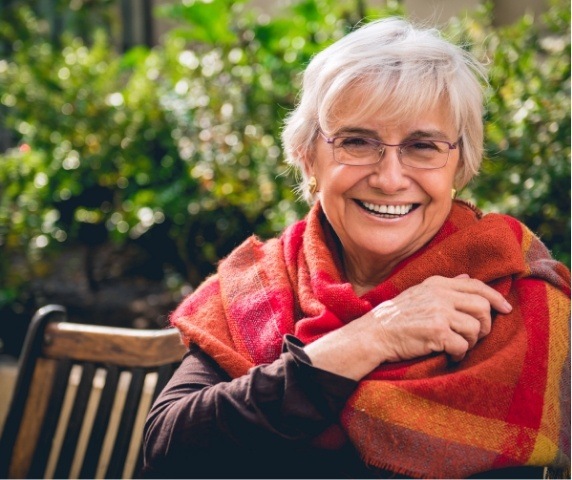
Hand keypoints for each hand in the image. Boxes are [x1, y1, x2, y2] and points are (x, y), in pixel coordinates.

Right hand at [371, 275, 511, 362]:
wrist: (374, 334)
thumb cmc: (395, 318)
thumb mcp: (418, 293)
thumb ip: (445, 286)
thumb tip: (467, 277)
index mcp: (436, 283)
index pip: (477, 286)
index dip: (496, 298)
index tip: (506, 309)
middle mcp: (440, 294)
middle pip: (482, 307)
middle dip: (484, 325)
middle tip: (474, 337)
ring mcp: (439, 312)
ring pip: (475, 328)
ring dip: (470, 342)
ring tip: (456, 346)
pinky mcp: (437, 331)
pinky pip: (463, 346)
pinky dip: (459, 354)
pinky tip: (449, 355)